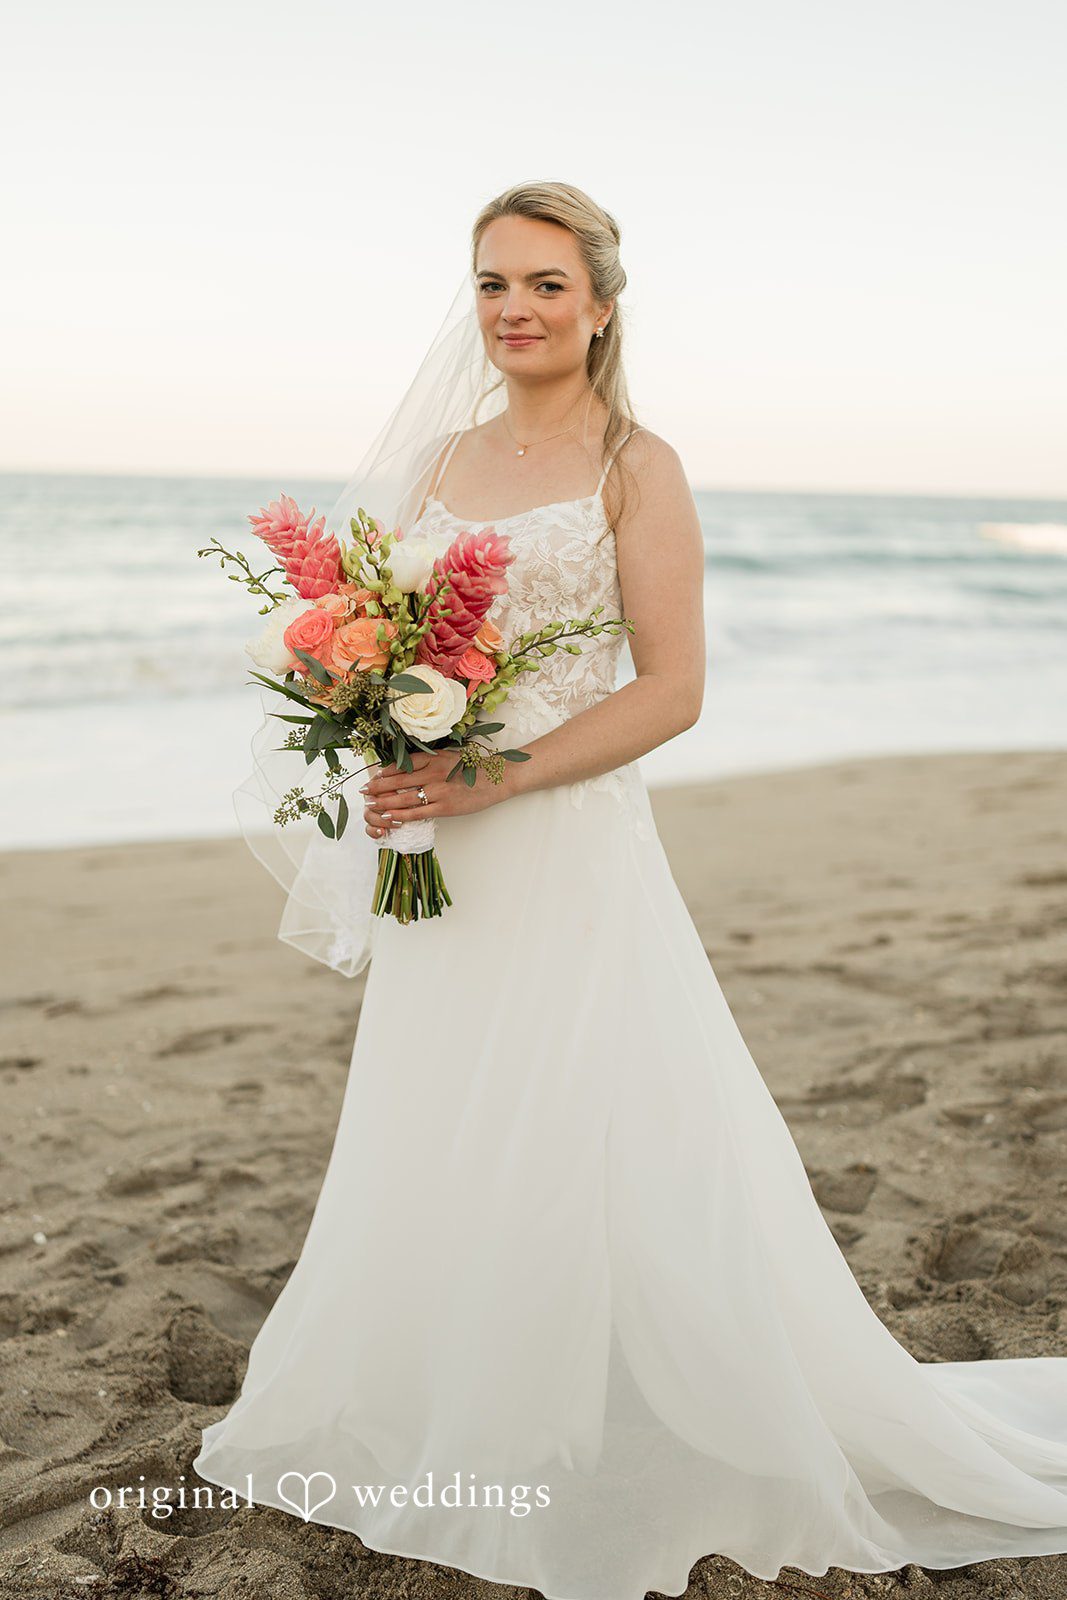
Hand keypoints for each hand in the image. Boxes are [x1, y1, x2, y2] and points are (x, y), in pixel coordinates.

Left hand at [360, 748, 522, 838]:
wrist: (496, 780)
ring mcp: (438, 790)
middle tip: (363, 792)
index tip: (373, 776)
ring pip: (403, 797)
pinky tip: (389, 817)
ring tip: (371, 806)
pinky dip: (401, 815)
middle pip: (398, 780)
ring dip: (384, 802)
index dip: (384, 771)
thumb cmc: (472, 769)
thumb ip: (428, 761)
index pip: (402, 764)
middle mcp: (433, 772)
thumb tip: (405, 770)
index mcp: (433, 758)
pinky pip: (417, 812)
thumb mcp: (448, 757)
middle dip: (377, 787)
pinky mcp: (444, 807)